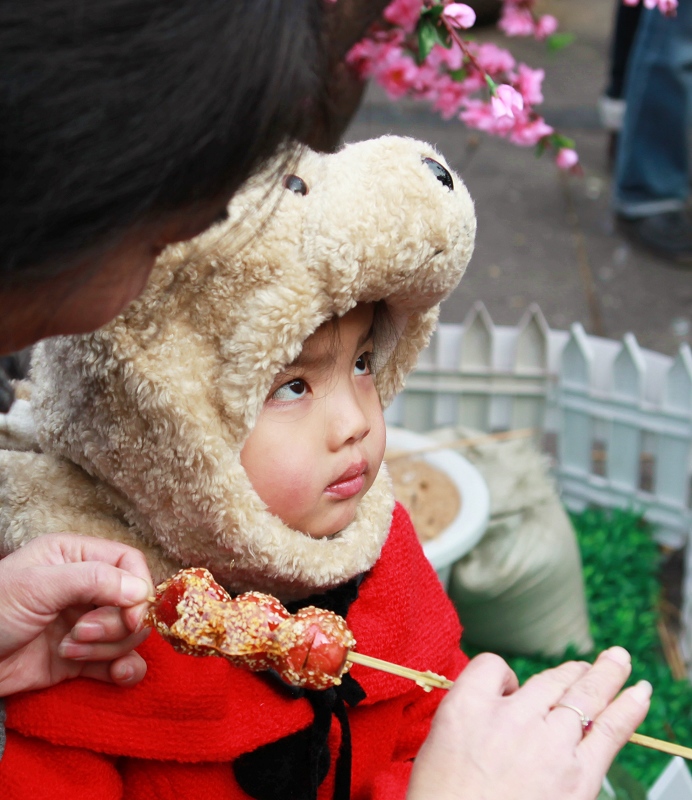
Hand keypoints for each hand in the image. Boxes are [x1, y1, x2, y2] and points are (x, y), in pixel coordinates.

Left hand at [0, 534, 153, 695]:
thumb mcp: (37, 587)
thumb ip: (92, 580)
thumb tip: (141, 591)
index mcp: (75, 556)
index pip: (130, 562)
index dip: (137, 589)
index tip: (131, 615)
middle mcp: (86, 588)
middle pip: (133, 602)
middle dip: (114, 624)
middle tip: (79, 634)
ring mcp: (86, 624)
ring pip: (129, 634)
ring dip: (109, 648)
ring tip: (67, 651)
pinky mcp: (83, 659)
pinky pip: (122, 662)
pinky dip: (126, 670)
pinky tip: (117, 675)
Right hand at [407, 648, 651, 799]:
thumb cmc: (444, 798)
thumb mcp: (439, 740)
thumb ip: (471, 709)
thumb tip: (507, 700)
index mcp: (467, 706)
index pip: (493, 666)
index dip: (504, 676)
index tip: (508, 691)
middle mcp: (510, 717)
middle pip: (547, 680)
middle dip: (569, 672)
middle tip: (584, 666)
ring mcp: (547, 744)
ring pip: (582, 694)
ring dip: (605, 675)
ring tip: (618, 660)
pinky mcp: (577, 776)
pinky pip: (608, 730)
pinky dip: (627, 708)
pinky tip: (639, 693)